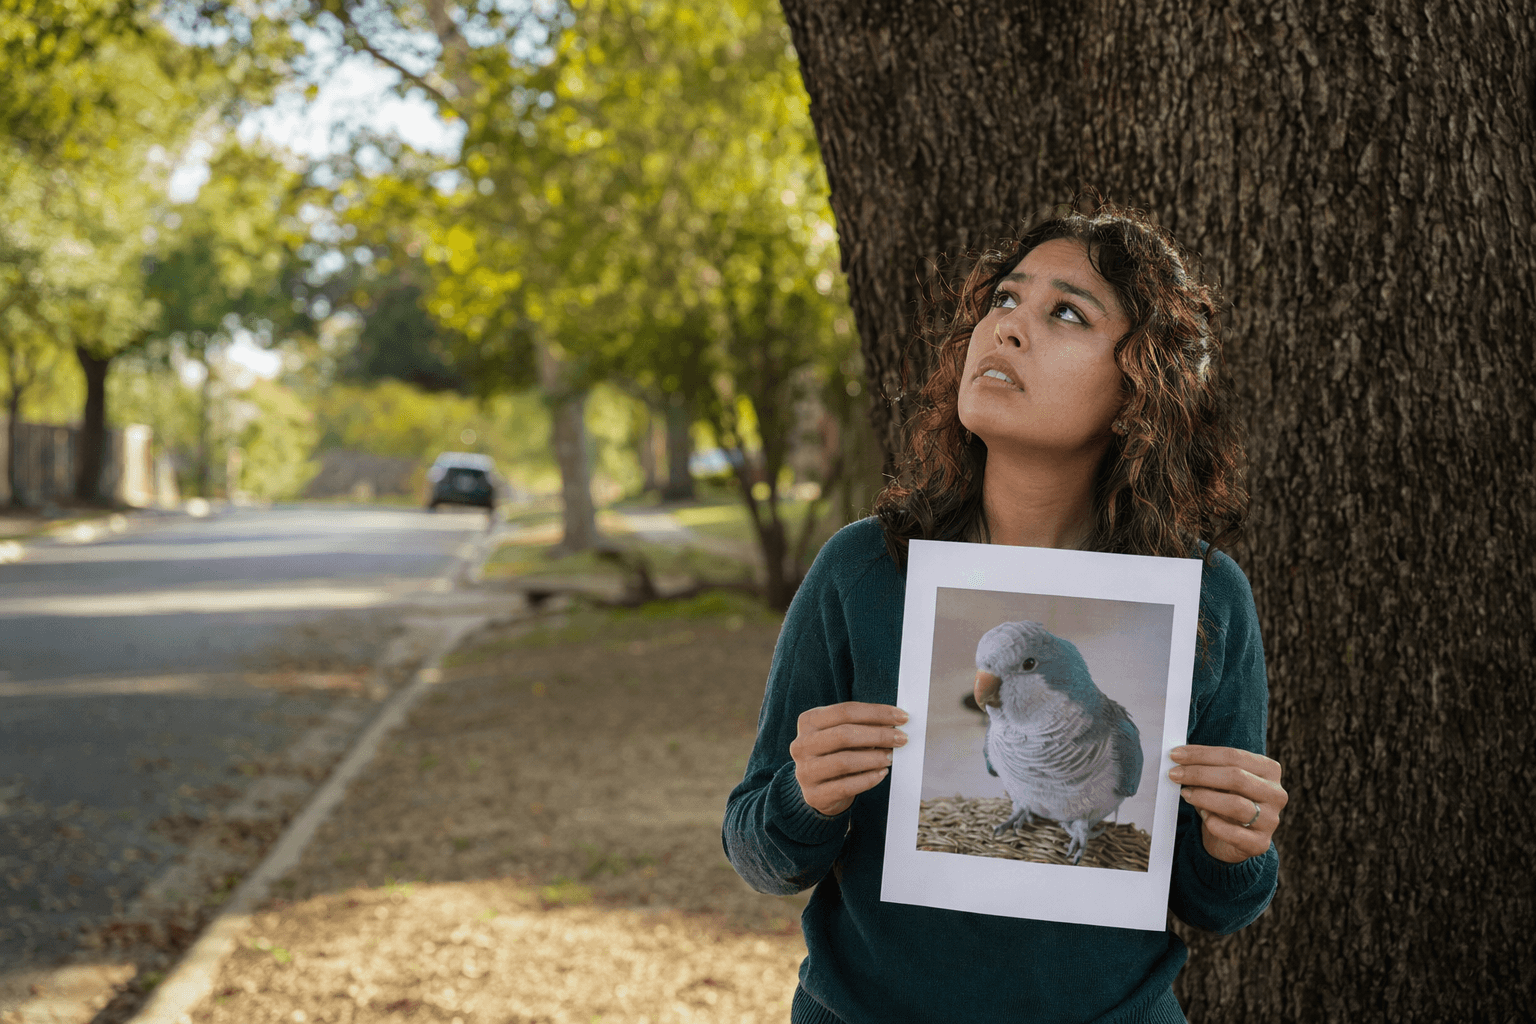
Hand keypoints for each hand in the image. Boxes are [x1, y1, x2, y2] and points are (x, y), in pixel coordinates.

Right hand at [790, 702, 908, 816]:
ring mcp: (805, 771)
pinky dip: (868, 779)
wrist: (820, 790)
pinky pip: (846, 786)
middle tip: (901, 739)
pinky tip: (882, 773)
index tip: (901, 717)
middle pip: (844, 734)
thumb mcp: (844, 734)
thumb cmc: (837, 755)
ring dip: (874, 758)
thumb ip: (863, 726)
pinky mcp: (814, 795)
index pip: (845, 711)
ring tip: (891, 757)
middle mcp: (802, 745)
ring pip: (844, 761)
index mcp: (809, 721)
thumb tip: (894, 723)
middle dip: (878, 735)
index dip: (876, 713)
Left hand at [1169, 744, 1286, 863]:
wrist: (1234, 838)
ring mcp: (1270, 820)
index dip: (1202, 754)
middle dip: (1199, 774)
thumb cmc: (1227, 799)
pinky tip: (1203, 816)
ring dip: (1204, 797)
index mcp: (1269, 770)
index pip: (1234, 756)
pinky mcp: (1260, 843)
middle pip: (1236, 777)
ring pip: (1235, 804)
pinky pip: (1233, 833)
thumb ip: (1208, 767)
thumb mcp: (1221, 779)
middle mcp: (1276, 794)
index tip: (1176, 755)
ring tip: (1186, 794)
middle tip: (1175, 774)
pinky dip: (1213, 823)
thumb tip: (1180, 758)